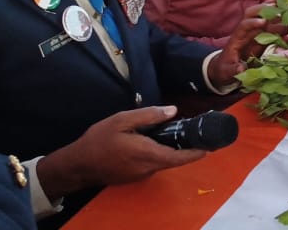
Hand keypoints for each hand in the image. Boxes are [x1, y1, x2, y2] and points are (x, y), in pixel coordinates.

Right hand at [38, 107, 206, 196]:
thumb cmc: (99, 139)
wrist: (78, 164)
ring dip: (169, 150)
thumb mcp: (122, 120)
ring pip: (162, 162)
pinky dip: (157, 154)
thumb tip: (173, 110)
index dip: (196, 152)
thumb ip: (149, 116)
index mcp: (148, 153)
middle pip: (173, 159)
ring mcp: (141, 175)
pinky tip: (150, 141)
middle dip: (184, 147)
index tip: (209, 145)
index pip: (180, 157)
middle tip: (191, 131)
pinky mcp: (134, 177)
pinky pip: (151, 165)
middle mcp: (148, 168)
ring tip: (170, 131)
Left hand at [207, 5, 285, 86]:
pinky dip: (277, 14)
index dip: (253, 23)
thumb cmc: (226, 69)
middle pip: (252, 14)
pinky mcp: (261, 36)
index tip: (264, 22)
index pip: (243, 26)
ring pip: (262, 16)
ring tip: (287, 4)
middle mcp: (246, 31)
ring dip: (273, 9)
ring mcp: (253, 32)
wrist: (226, 68)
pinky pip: (270, 24)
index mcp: (237, 39)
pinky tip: (285, 7)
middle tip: (278, 6)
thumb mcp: (227, 72)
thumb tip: (241, 68)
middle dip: (264, 8)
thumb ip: (233, 70)